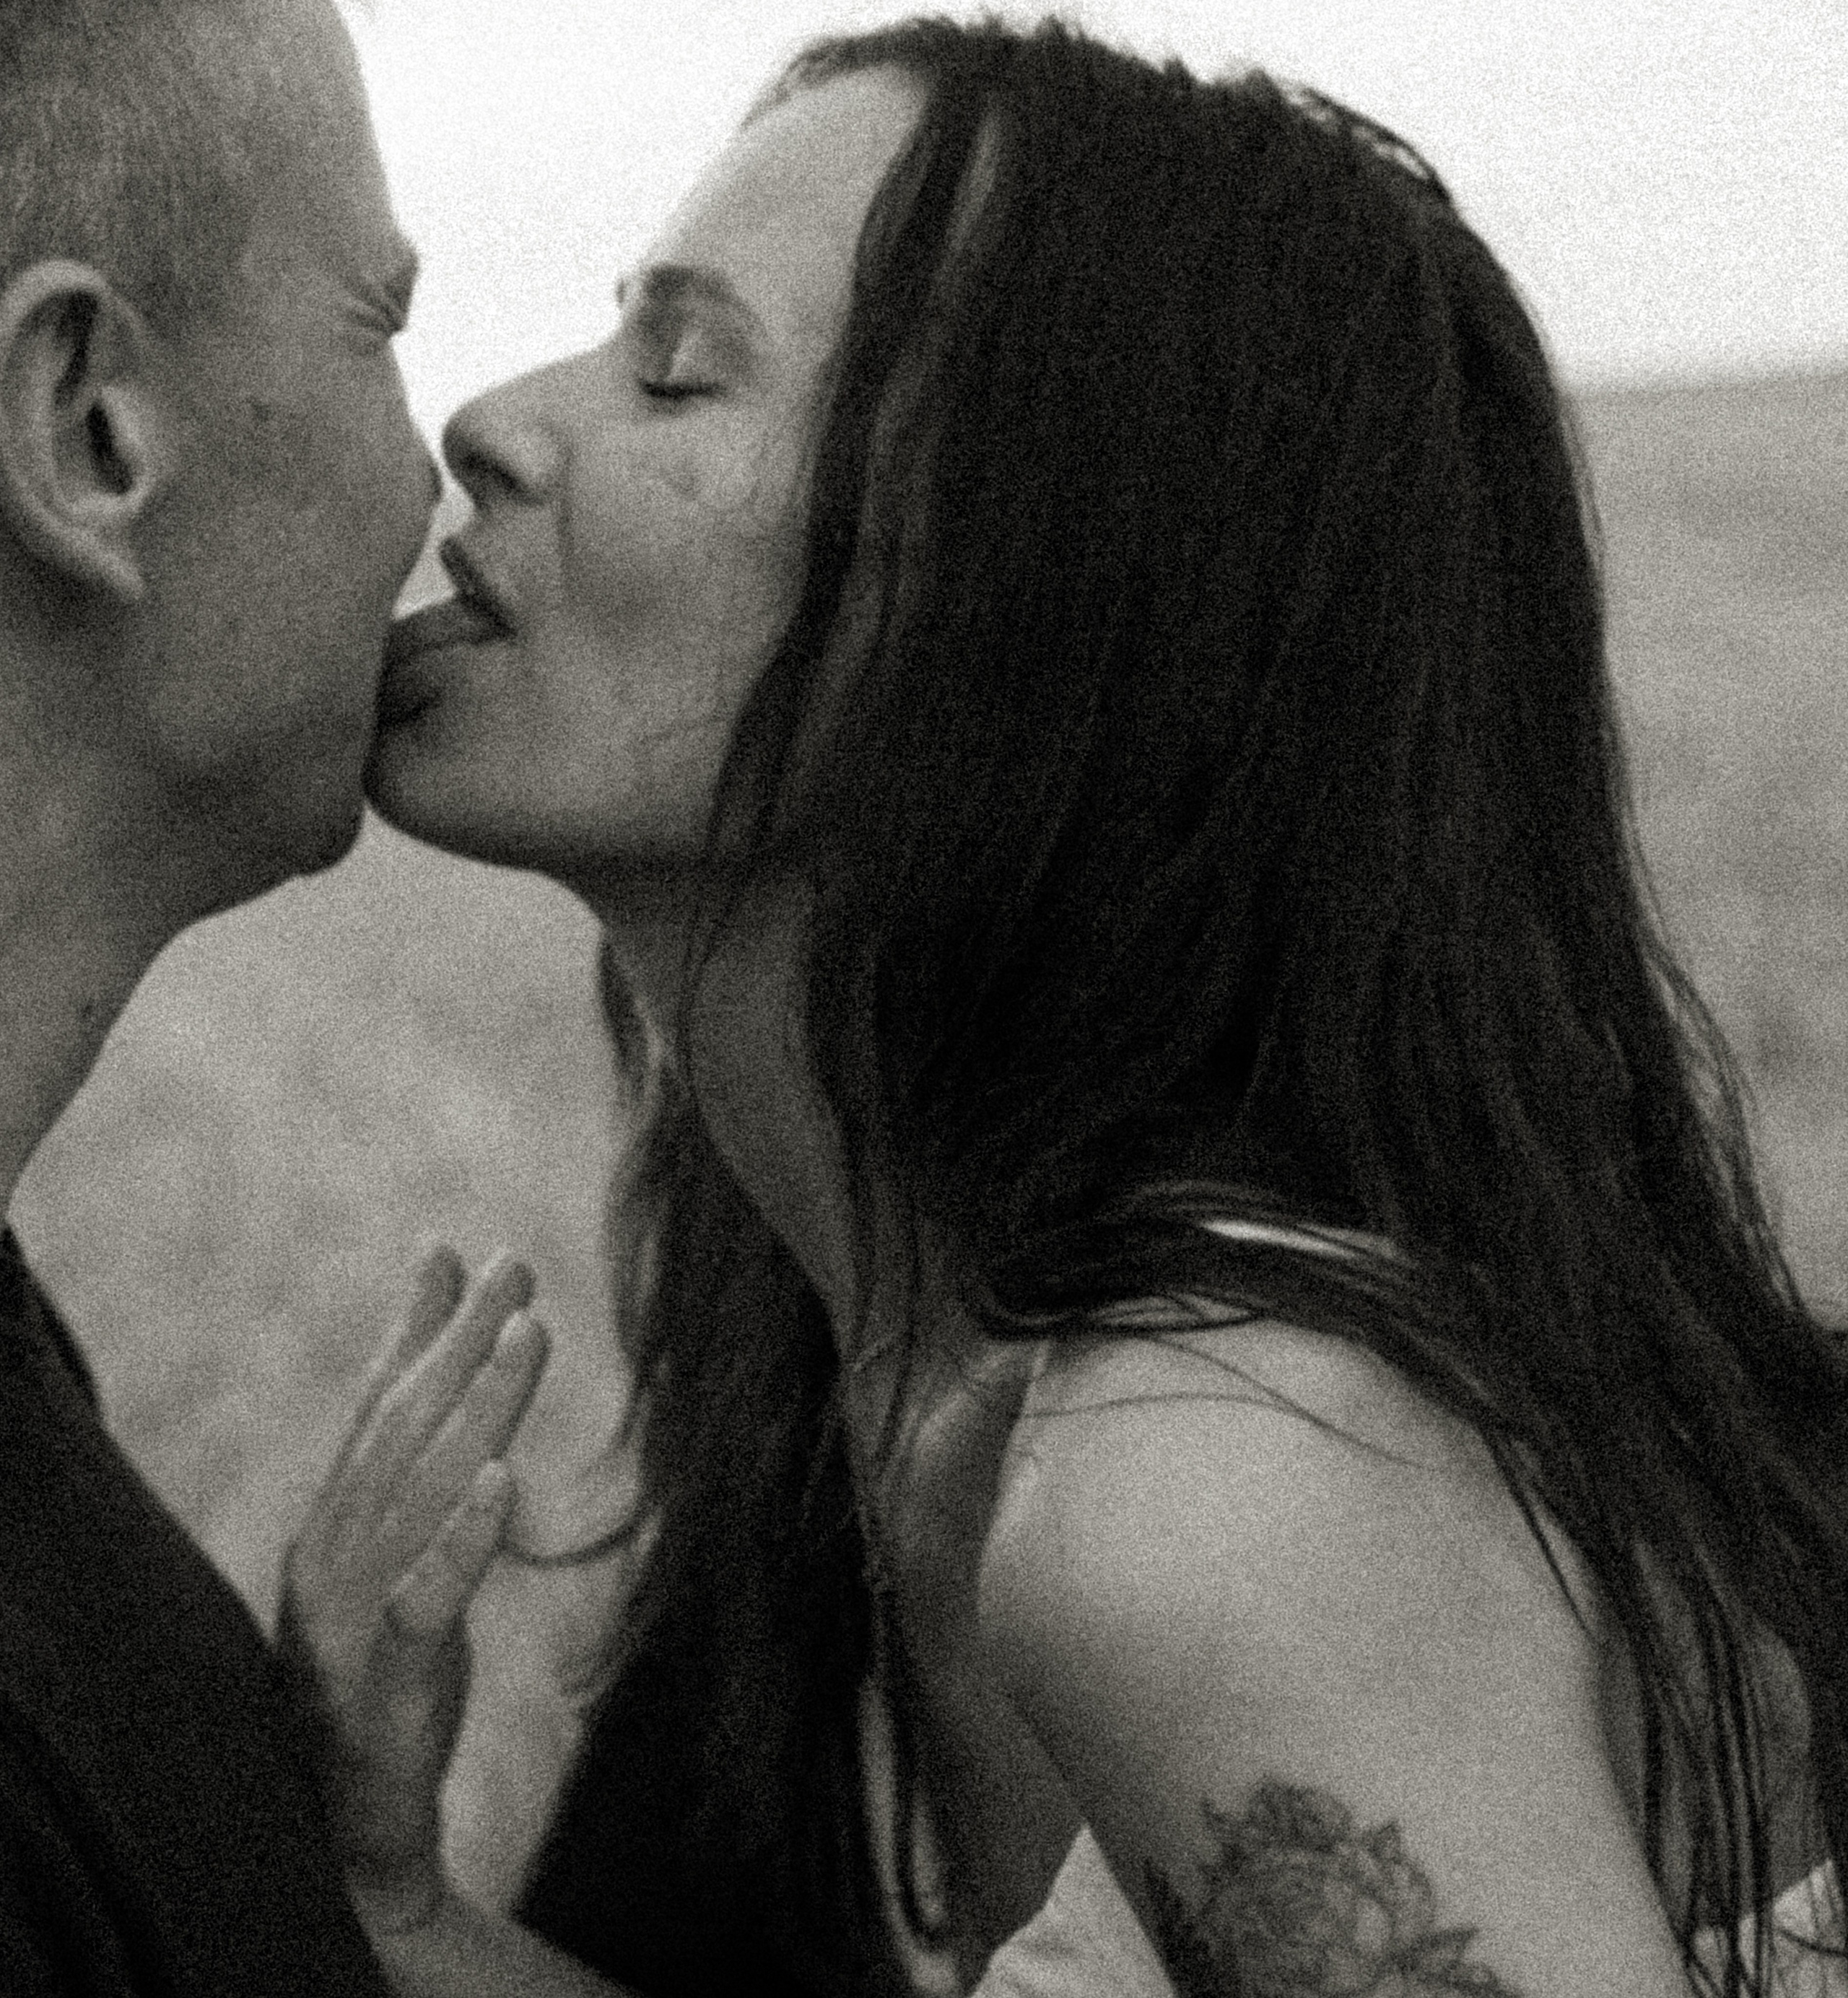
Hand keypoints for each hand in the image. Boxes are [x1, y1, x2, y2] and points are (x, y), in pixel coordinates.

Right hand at [279, 1247, 550, 1933]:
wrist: (352, 1825)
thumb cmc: (379, 1673)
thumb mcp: (394, 1566)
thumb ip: (415, 1483)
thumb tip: (458, 1400)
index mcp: (331, 1526)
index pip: (376, 1407)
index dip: (413, 1326)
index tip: (449, 1247)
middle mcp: (332, 1557)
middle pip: (403, 1429)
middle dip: (461, 1340)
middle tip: (515, 1265)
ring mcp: (353, 1617)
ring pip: (421, 1491)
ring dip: (479, 1405)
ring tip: (529, 1332)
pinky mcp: (389, 1680)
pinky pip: (427, 1598)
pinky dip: (462, 1536)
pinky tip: (502, 1479)